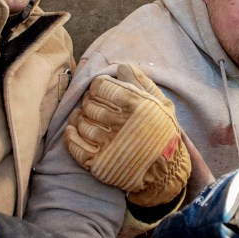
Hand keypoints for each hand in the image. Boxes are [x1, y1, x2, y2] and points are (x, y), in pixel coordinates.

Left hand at [65, 64, 190, 207]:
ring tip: (83, 117)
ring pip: (81, 124)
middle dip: (88, 102)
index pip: (100, 86)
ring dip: (79, 119)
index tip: (99, 91)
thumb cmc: (164, 134)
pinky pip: (76, 147)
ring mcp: (107, 144)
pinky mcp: (99, 164)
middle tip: (91, 105)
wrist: (167, 170)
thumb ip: (141, 83)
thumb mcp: (161, 104)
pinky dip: (71, 137)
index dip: (97, 87)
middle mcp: (119, 122)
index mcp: (134, 104)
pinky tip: (73, 132)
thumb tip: (121, 67)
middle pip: (89, 104)